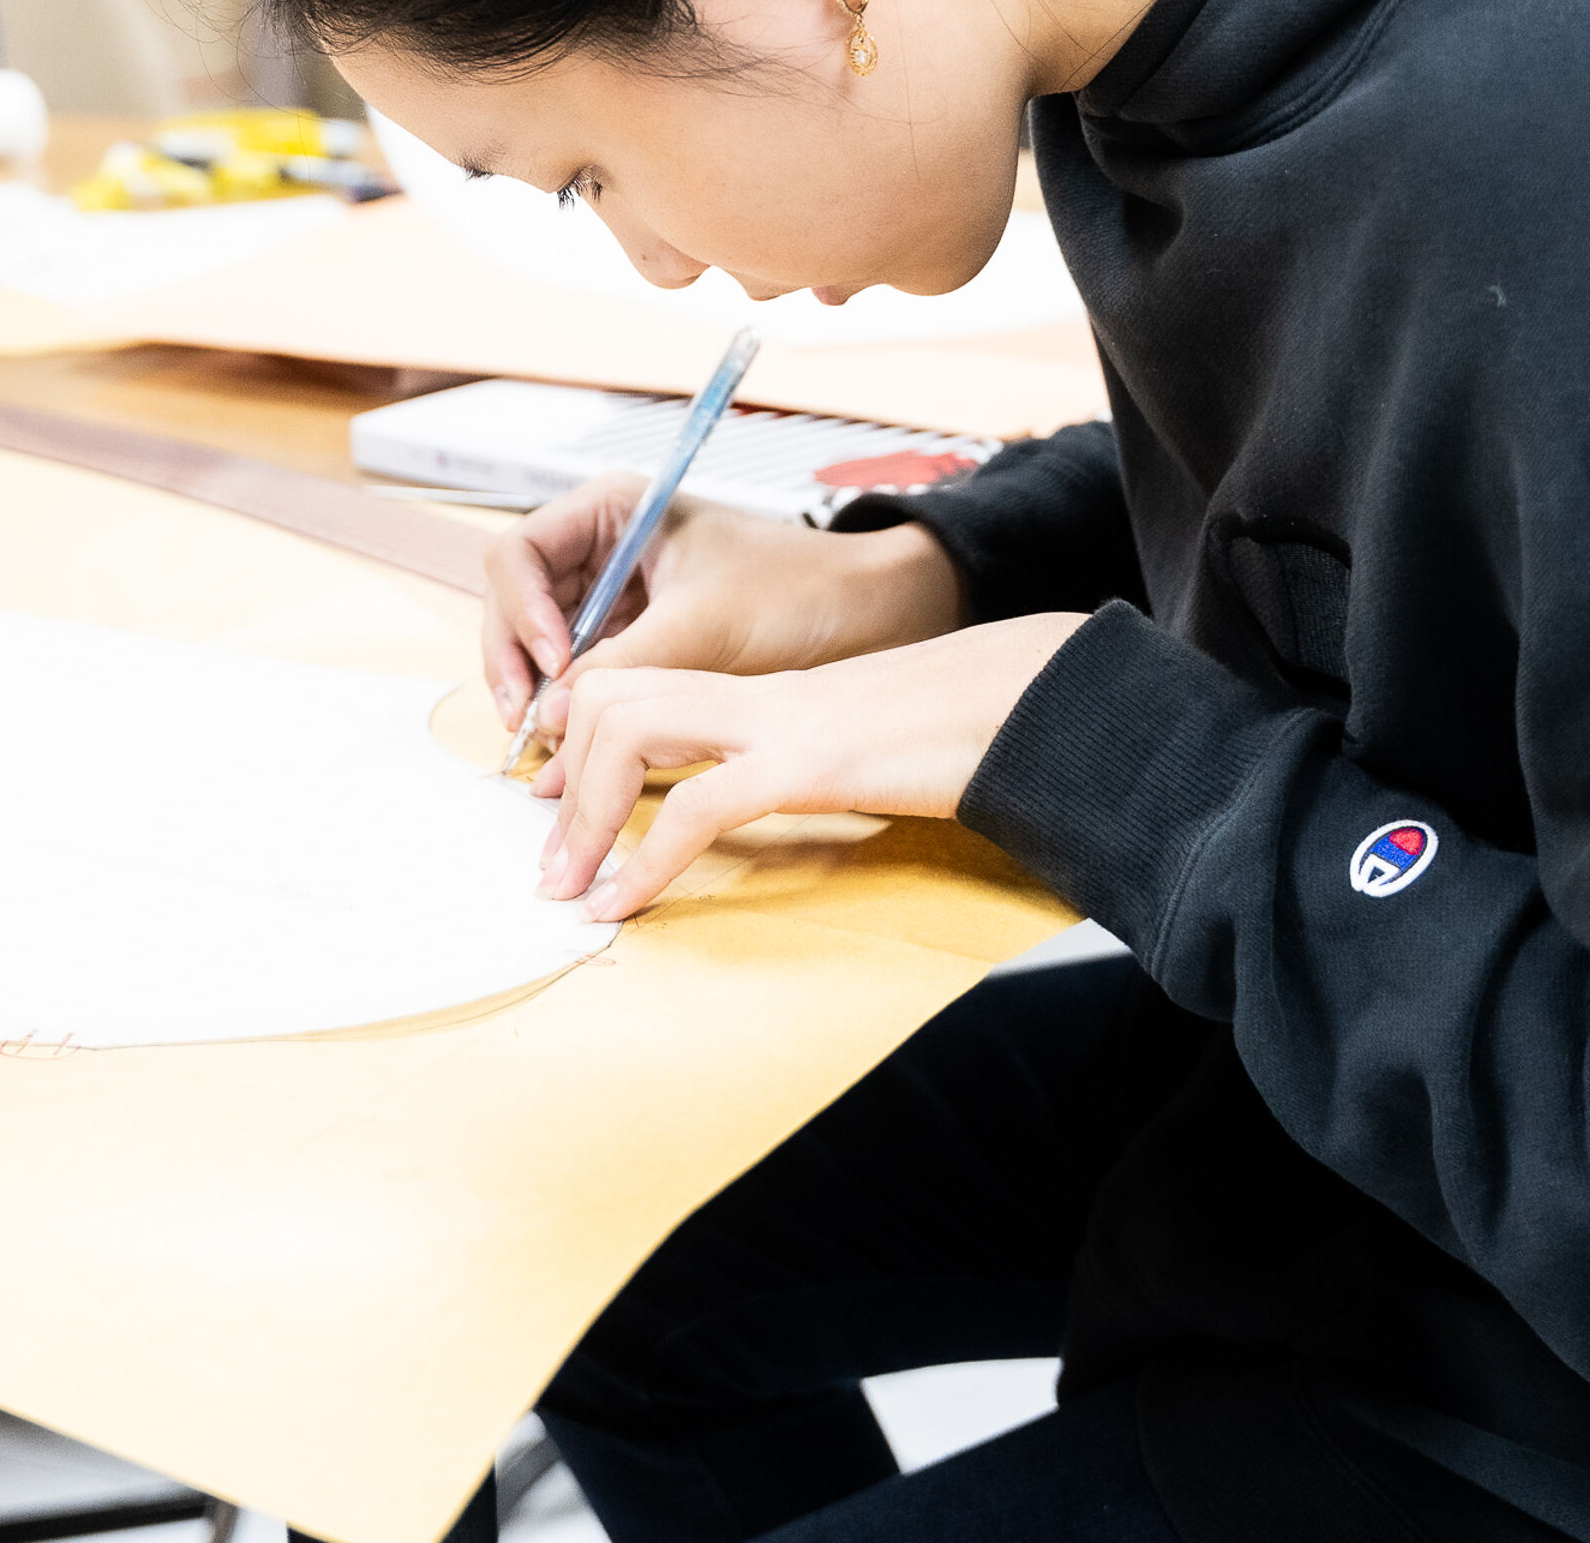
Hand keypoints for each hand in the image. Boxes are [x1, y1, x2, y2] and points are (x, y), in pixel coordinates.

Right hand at [480, 471, 965, 741]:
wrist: (870, 616)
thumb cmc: (800, 590)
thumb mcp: (705, 623)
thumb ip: (624, 664)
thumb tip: (550, 717)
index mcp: (612, 510)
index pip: (519, 554)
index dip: (518, 611)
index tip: (553, 662)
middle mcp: (601, 549)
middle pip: (515, 604)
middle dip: (513, 663)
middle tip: (525, 723)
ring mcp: (614, 598)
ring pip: (539, 647)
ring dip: (536, 696)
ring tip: (543, 755)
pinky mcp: (634, 642)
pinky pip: (579, 677)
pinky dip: (569, 714)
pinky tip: (569, 758)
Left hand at [530, 612, 1086, 920]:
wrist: (1039, 699)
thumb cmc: (965, 732)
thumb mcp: (865, 753)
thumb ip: (806, 770)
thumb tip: (758, 812)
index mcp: (768, 694)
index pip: (642, 686)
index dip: (582, 743)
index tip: (562, 817)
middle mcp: (759, 695)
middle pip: (614, 696)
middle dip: (563, 778)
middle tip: (550, 864)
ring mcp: (781, 721)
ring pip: (632, 730)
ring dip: (585, 818)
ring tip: (570, 889)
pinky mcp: (811, 763)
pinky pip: (698, 806)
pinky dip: (645, 860)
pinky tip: (625, 903)